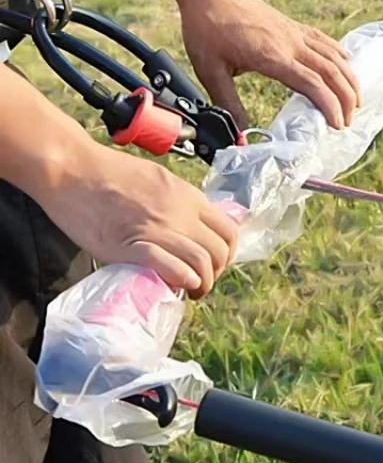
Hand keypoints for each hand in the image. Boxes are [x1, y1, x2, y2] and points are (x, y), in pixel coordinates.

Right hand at [33, 140, 237, 298]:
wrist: (73, 170)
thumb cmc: (111, 172)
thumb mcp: (161, 179)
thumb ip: (181, 202)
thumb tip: (196, 224)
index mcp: (189, 197)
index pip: (229, 231)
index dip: (227, 253)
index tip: (215, 263)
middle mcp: (180, 214)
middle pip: (218, 251)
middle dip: (215, 273)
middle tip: (201, 282)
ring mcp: (157, 230)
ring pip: (201, 263)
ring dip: (201, 285)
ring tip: (190, 292)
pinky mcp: (131, 247)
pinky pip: (170, 268)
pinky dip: (181, 279)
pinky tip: (178, 286)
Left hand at [178, 0, 361, 129]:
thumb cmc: (207, 27)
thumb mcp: (210, 71)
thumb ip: (227, 105)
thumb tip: (239, 137)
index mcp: (273, 56)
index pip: (311, 83)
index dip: (329, 105)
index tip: (337, 125)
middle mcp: (290, 43)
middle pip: (331, 72)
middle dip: (345, 98)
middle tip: (348, 122)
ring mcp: (294, 32)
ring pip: (333, 56)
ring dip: (349, 79)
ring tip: (356, 100)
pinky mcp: (293, 26)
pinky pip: (324, 41)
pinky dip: (340, 54)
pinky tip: (348, 62)